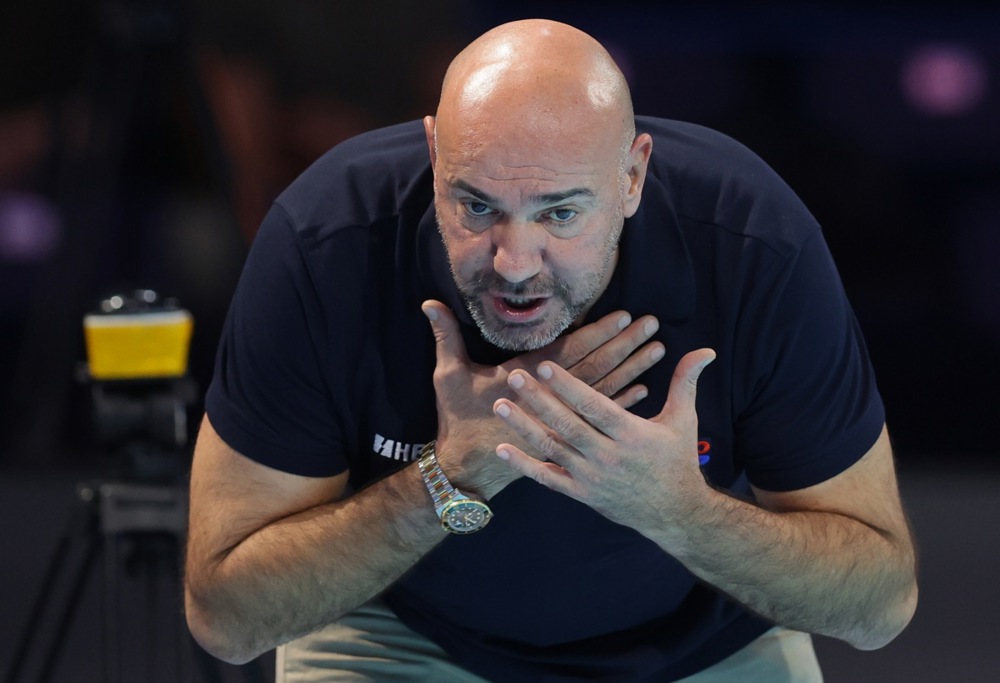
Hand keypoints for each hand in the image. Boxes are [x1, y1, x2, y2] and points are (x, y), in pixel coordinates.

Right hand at [421, 299, 665, 497]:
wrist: (466, 470)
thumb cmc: (459, 420)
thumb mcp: (448, 375)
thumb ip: (445, 336)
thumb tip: (428, 303)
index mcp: (527, 377)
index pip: (572, 350)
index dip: (600, 332)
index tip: (626, 316)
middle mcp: (551, 398)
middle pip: (597, 366)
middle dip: (625, 344)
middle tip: (652, 326)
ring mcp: (561, 419)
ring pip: (605, 389)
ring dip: (633, 368)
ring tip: (657, 351)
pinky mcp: (567, 435)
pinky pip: (601, 417)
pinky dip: (623, 401)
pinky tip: (644, 389)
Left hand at [491, 348, 715, 533]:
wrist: (677, 514)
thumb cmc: (677, 461)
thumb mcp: (683, 420)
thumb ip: (686, 382)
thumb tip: (705, 350)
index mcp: (631, 434)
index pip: (594, 406)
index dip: (569, 387)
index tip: (546, 367)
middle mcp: (608, 456)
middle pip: (567, 425)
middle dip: (538, 400)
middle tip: (514, 376)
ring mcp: (592, 477)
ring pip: (552, 449)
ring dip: (524, 427)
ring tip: (500, 405)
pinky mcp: (582, 494)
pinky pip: (548, 479)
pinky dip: (524, 465)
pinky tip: (502, 448)